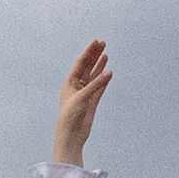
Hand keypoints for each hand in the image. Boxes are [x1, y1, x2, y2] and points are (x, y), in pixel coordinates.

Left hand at [49, 40, 112, 168]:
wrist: (71, 135)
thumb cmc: (70, 117)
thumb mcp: (82, 97)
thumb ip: (96, 84)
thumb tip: (109, 72)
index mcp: (69, 83)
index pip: (80, 63)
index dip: (89, 52)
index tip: (96, 42)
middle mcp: (76, 86)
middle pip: (87, 67)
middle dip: (95, 55)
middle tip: (103, 43)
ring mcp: (85, 93)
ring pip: (94, 76)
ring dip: (99, 65)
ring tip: (106, 54)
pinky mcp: (92, 101)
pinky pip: (100, 87)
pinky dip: (104, 79)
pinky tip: (109, 71)